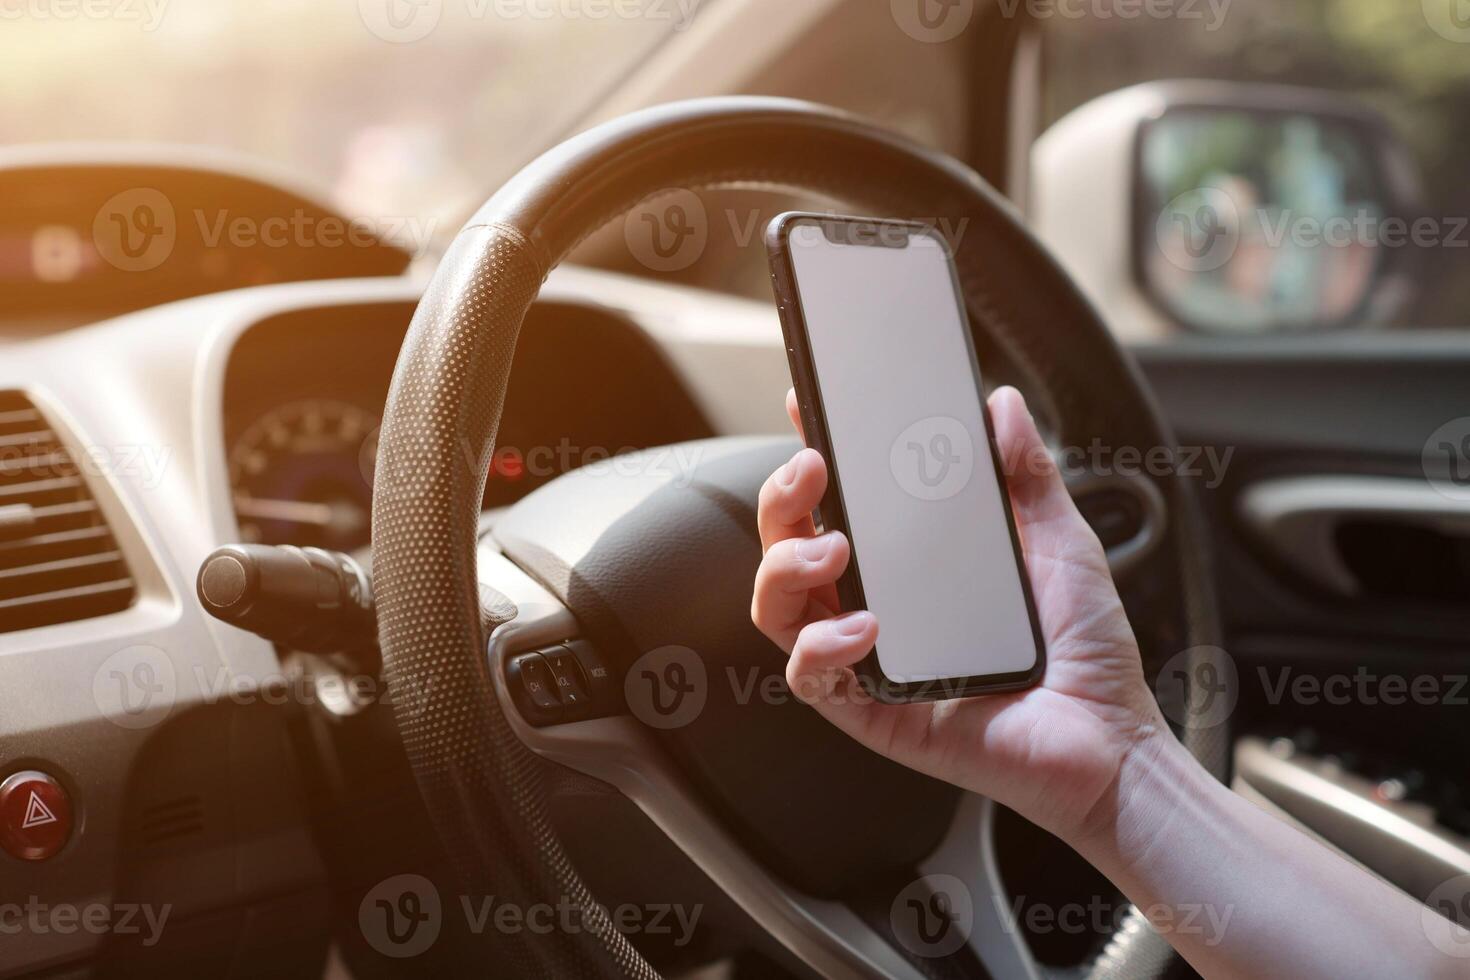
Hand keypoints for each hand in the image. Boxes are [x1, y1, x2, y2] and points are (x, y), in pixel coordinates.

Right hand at [751, 386, 1171, 841]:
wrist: (1112, 737)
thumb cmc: (1085, 648)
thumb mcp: (1060, 542)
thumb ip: (1026, 474)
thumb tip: (1002, 404)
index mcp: (907, 565)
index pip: (836, 506)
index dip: (808, 459)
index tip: (804, 407)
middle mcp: (875, 607)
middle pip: (786, 548)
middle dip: (780, 501)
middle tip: (811, 471)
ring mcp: (868, 660)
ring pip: (779, 608)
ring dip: (786, 566)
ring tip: (833, 550)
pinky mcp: (873, 713)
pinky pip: (812, 679)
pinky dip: (821, 647)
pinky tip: (864, 628)